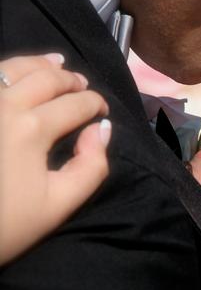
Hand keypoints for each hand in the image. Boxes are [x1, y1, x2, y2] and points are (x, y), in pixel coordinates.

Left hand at [0, 54, 110, 264]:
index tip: (102, 111)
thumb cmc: (4, 225)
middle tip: (82, 86)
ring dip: (40, 64)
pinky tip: (17, 74)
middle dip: (71, 80)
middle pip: (47, 78)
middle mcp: (4, 105)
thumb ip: (91, 167)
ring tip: (55, 65)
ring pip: (14, 67)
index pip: (76, 104)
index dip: (95, 103)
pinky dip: (8, 70)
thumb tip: (101, 130)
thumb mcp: (57, 206)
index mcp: (32, 128)